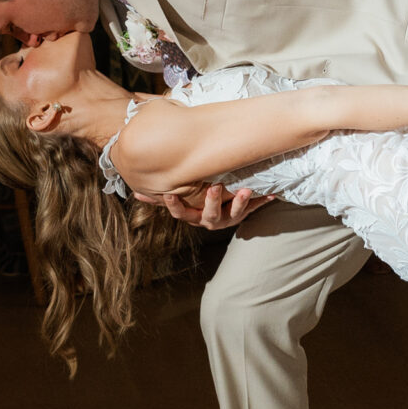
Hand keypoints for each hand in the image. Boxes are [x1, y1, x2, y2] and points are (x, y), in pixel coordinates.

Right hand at [152, 183, 268, 229]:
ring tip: (245, 191)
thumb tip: (134, 191)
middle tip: (213, 188)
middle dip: (211, 202)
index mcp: (193, 217)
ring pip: (234, 213)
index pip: (180, 213)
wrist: (221, 216)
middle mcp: (210, 220)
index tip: (170, 193)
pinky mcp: (243, 214)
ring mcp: (228, 218)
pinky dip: (263, 201)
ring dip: (240, 203)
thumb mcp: (177, 204)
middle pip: (209, 215)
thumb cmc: (194, 206)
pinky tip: (272, 194)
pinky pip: (255, 209)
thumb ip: (157, 199)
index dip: (175, 205)